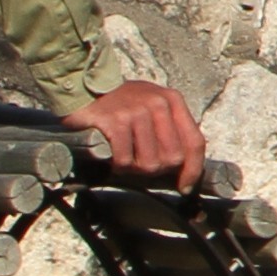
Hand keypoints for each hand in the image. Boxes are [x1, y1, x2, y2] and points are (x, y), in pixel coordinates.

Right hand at [77, 79, 203, 186]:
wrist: (82, 89)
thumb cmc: (119, 105)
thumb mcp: (151, 107)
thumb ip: (169, 130)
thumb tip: (184, 169)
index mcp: (172, 100)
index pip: (194, 142)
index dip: (192, 169)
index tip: (184, 186)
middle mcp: (159, 103)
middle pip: (173, 158)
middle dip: (157, 169)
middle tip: (139, 163)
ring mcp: (138, 111)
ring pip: (151, 163)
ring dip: (135, 169)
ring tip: (124, 158)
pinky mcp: (116, 120)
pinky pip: (126, 160)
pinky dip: (119, 166)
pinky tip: (112, 158)